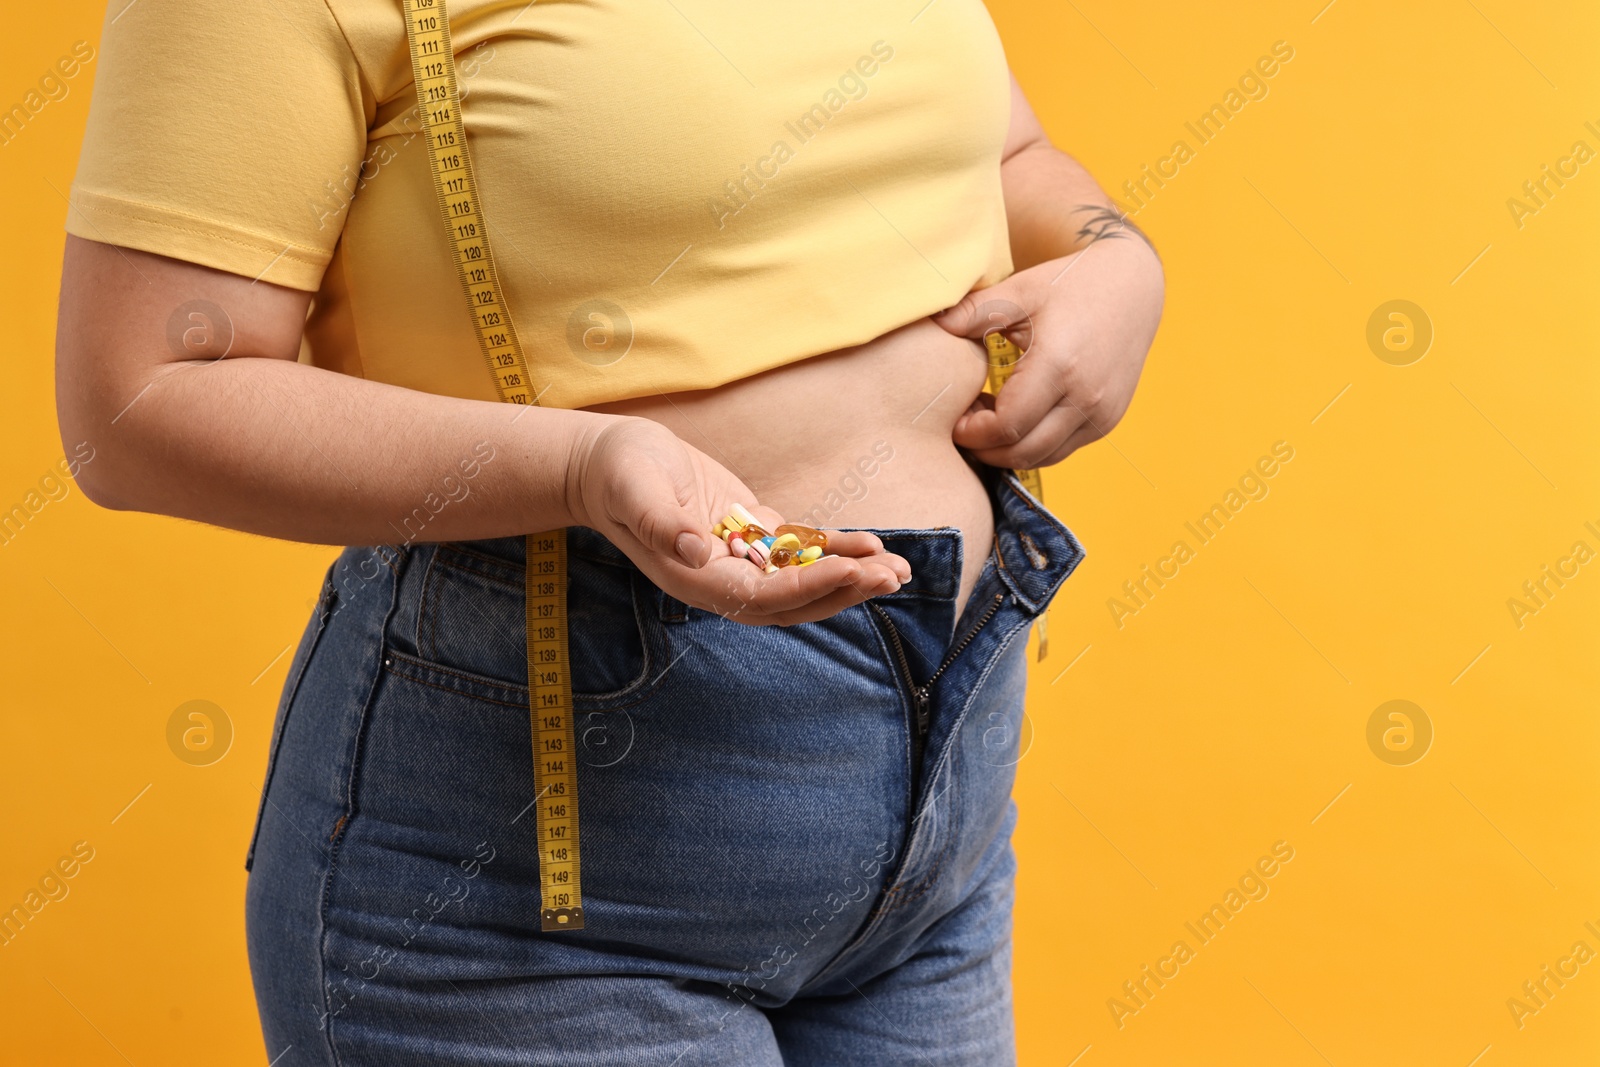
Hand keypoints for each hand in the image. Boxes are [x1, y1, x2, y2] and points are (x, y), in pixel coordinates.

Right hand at [567, 417, 912, 625]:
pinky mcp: (750, 534)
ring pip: (805, 580)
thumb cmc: (618, 474)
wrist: (607, 464)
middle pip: (795, 600)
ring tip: (899, 570)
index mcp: (696, 579)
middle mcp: (723, 579)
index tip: (848, 571)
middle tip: (891, 577)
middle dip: (845, 591)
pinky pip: (801, 550)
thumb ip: (661, 523)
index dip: (808, 587)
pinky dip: (835, 549)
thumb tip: (693, 549)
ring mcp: (740, 559)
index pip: (763, 596)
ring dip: (851, 577)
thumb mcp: (634, 490)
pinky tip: (872, 544)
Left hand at [933, 233, 1163, 468]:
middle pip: (1022, 452)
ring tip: (987, 420)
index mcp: (1060, 365)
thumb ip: (973, 311)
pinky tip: (1015, 419)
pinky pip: (1061, 450)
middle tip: (962, 426)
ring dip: (1008, 451)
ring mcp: (1101, 414)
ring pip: (1042, 458)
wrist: (1133, 287)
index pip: (1006, 426)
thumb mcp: (1020, 289)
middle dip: (984, 448)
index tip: (954, 417)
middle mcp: (1086, 397)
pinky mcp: (1108, 421)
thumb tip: (932, 325)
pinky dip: (1032, 445)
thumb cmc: (1070, 284)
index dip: (972, 431)